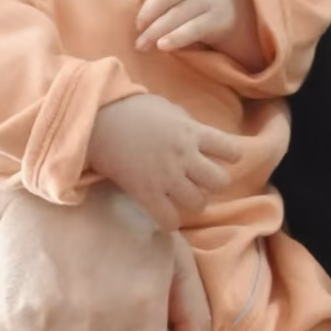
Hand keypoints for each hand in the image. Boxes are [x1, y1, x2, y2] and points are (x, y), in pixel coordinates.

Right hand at [88, 92, 242, 230]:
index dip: (230, 156)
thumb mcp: (168, 109)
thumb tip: (198, 134)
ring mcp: (166, 177)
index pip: (232, 150)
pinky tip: (165, 213)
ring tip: (182, 197)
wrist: (97, 122)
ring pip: (199, 204)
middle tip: (200, 180)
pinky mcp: (147, 194)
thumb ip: (187, 123)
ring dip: (193, 202)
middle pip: (220, 182)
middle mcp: (185, 156)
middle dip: (214, 183)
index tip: (221, 157)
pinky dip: (170, 221)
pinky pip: (170, 220)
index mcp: (192, 132)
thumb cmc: (131, 109)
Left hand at [133, 0, 236, 52]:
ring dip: (156, 31)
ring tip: (142, 44)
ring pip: (178, 13)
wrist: (228, 10)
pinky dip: (175, 37)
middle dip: (148, 12)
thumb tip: (133, 9)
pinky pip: (193, 28)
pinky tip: (162, 46)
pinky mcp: (218, 18)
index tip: (132, 1)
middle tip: (138, 28)